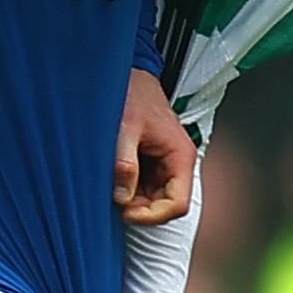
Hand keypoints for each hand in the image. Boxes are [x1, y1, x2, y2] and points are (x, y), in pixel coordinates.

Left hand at [114, 67, 195, 226]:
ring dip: (132, 199)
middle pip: (165, 204)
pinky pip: (144, 186)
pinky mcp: (153, 163)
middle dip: (140, 208)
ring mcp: (165, 164)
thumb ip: (124, 164)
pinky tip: (115, 178)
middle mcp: (177, 163)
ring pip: (154, 198)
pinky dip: (128, 189)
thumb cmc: (134, 94)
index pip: (178, 204)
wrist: (131, 77)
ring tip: (112, 186)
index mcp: (180, 156)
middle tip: (114, 199)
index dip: (152, 215)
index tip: (126, 212)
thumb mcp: (125, 129)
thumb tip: (123, 196)